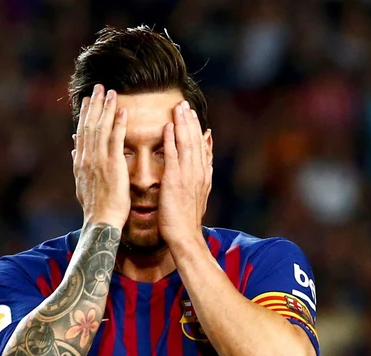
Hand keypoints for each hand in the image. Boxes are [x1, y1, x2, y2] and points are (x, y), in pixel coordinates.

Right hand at [73, 84, 129, 228]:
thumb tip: (74, 148)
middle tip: (99, 87)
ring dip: (106, 108)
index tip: (88, 99)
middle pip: (90, 124)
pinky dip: (118, 124)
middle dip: (95, 104)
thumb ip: (78, 163)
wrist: (101, 221)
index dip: (85, 114)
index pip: (82, 132)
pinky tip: (122, 111)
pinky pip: (116, 140)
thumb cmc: (96, 206)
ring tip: (111, 92)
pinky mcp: (113, 165)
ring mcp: (99, 160)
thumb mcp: (81, 183)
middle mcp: (87, 157)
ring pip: (101, 128)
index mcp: (81, 161)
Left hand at [158, 100, 211, 247]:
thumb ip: (201, 174)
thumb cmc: (186, 219)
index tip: (191, 112)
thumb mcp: (198, 194)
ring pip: (187, 143)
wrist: (185, 236)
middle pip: (195, 140)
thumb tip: (202, 160)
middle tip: (184, 103)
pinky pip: (173, 155)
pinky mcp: (175, 180)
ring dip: (182, 124)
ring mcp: (188, 175)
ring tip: (178, 107)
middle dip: (190, 120)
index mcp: (203, 175)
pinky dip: (171, 139)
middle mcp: (198, 172)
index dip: (196, 127)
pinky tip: (167, 126)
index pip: (201, 146)